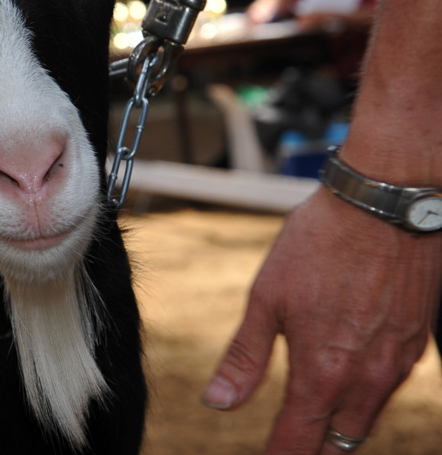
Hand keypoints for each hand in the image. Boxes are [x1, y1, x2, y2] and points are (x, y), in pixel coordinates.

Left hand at [203, 186, 441, 453]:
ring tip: (311, 426)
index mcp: (322, 372)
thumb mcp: (266, 297)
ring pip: (367, 421)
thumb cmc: (319, 243)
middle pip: (339, 445)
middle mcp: (366, 379)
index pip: (298, 443)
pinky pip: (388, 391)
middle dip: (311, 451)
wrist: (384, 204)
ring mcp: (398, 365)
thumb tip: (217, 402)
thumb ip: (244, 357)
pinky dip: (364, 400)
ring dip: (339, 430)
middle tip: (285, 445)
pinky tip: (346, 384)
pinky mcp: (416, 346)